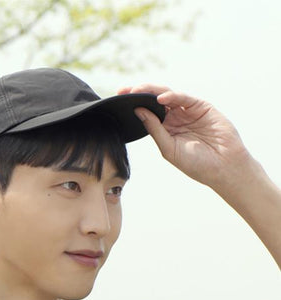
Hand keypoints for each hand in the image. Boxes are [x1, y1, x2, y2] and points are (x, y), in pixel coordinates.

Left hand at [118, 84, 257, 189]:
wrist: (222, 168)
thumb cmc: (196, 164)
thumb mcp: (168, 148)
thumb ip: (154, 129)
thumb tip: (137, 111)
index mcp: (165, 129)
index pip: (146, 113)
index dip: (134, 105)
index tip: (118, 99)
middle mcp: (175, 118)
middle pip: (154, 101)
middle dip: (139, 93)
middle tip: (123, 90)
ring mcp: (188, 111)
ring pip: (167, 96)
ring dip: (152, 92)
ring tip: (138, 91)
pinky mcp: (201, 107)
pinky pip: (184, 98)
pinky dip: (172, 96)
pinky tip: (161, 99)